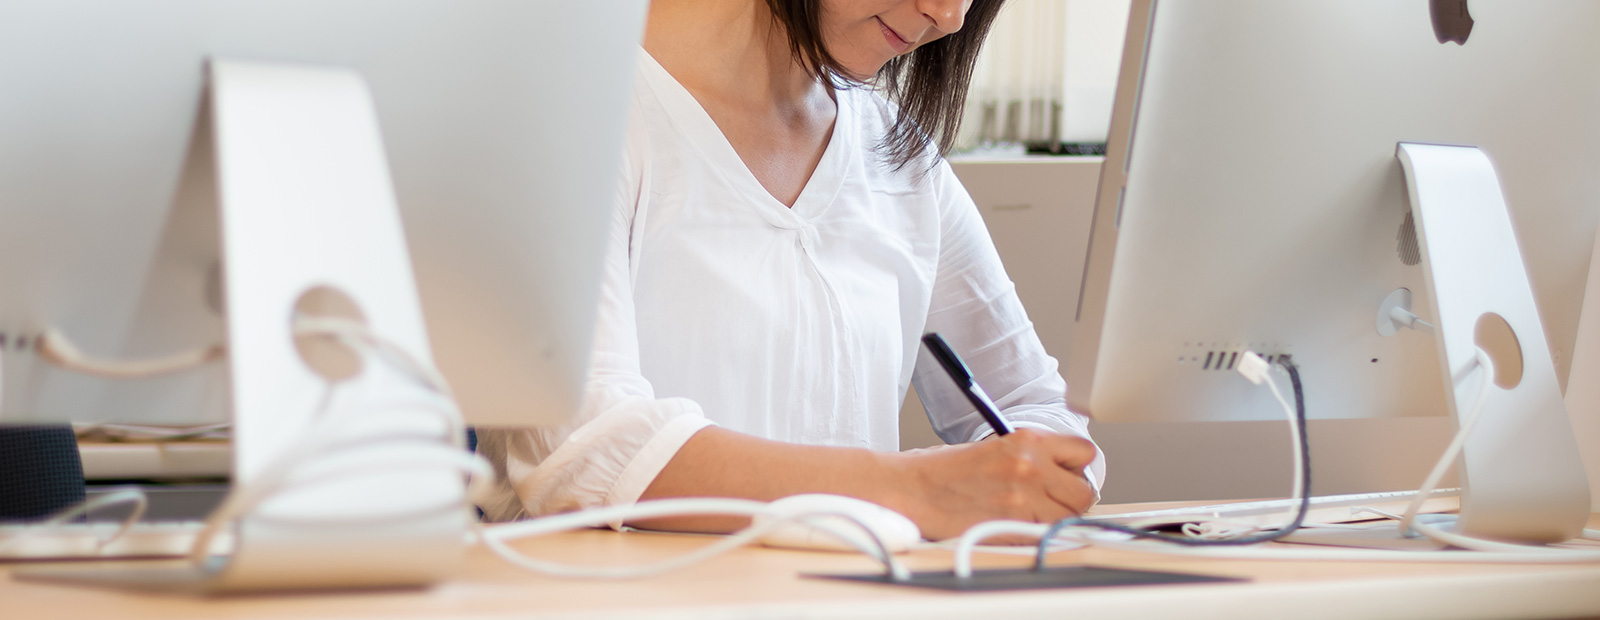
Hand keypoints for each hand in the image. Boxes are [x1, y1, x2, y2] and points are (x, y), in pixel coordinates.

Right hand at [886, 429, 1096, 539]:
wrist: (911, 489)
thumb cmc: (942, 470)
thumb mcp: (995, 447)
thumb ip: (1031, 457)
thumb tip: (1060, 473)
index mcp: (1026, 440)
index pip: (1084, 451)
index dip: (1077, 466)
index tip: (1066, 474)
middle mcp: (1030, 467)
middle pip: (1083, 491)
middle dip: (1070, 498)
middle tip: (1049, 500)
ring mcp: (1023, 499)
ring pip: (1068, 517)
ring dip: (1054, 518)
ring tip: (1028, 514)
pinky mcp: (1012, 526)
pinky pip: (1044, 535)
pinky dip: (1035, 534)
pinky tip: (1013, 525)